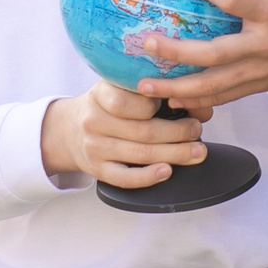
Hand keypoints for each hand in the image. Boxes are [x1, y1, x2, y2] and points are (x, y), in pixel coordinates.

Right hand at [40, 80, 207, 190]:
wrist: (68, 129)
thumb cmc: (105, 106)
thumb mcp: (118, 88)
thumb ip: (150, 90)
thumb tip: (198, 102)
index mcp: (100, 94)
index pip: (126, 101)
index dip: (154, 103)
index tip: (176, 101)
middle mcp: (94, 121)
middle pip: (141, 130)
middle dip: (177, 132)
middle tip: (197, 130)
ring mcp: (95, 148)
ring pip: (139, 154)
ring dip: (173, 154)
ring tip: (196, 151)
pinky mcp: (98, 170)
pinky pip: (123, 178)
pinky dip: (147, 177)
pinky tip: (166, 172)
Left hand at [134, 0, 267, 104]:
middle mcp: (263, 45)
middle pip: (214, 53)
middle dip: (177, 52)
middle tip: (146, 43)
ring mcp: (259, 71)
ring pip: (213, 85)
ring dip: (177, 87)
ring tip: (142, 84)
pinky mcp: (258, 86)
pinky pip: (223, 97)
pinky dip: (197, 101)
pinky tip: (171, 100)